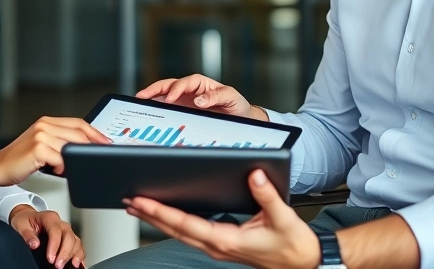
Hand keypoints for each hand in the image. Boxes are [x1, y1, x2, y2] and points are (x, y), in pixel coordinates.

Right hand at [0, 117, 110, 183]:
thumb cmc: (19, 159)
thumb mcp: (42, 145)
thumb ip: (60, 142)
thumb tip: (83, 148)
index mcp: (47, 122)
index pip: (79, 123)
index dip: (95, 133)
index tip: (106, 143)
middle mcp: (44, 125)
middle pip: (79, 133)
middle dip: (92, 146)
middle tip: (99, 157)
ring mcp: (41, 135)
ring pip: (71, 147)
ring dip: (76, 159)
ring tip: (73, 167)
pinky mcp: (38, 148)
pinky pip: (60, 158)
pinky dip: (63, 167)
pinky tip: (58, 171)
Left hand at [10, 205, 84, 268]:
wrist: (27, 217)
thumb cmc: (25, 220)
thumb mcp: (21, 225)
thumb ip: (27, 234)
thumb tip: (34, 244)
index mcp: (49, 217)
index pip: (55, 231)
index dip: (54, 245)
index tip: (50, 258)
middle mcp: (60, 223)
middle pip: (69, 236)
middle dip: (65, 253)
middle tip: (58, 265)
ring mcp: (66, 230)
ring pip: (76, 241)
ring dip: (74, 254)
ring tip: (70, 265)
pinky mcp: (68, 237)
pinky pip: (78, 245)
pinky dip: (80, 254)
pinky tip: (78, 263)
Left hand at [124, 170, 320, 268]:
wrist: (304, 265)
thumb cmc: (293, 246)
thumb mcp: (283, 217)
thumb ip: (267, 195)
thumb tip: (254, 174)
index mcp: (227, 240)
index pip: (186, 224)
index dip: (161, 212)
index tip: (142, 201)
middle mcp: (218, 246)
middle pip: (175, 230)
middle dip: (150, 215)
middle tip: (129, 199)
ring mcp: (218, 248)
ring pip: (180, 233)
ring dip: (158, 220)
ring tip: (139, 206)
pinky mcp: (222, 246)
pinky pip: (191, 234)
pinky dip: (174, 223)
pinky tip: (168, 214)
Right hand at [137, 74, 261, 118]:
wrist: (240, 118)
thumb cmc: (236, 105)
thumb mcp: (231, 98)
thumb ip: (216, 96)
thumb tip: (198, 100)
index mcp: (202, 83)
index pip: (186, 82)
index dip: (177, 88)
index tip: (170, 99)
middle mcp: (191, 90)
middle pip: (170, 84)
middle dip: (155, 89)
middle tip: (142, 95)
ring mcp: (185, 100)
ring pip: (165, 94)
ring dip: (152, 96)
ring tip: (139, 100)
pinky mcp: (183, 111)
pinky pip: (167, 107)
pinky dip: (157, 107)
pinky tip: (147, 111)